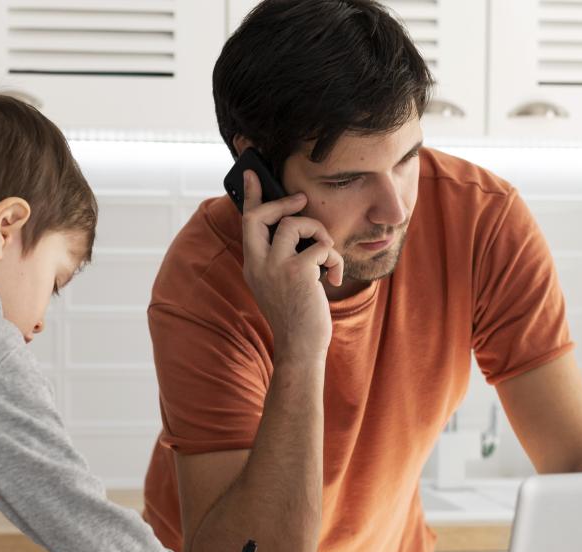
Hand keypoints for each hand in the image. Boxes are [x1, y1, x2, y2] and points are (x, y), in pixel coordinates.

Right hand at [240, 170, 344, 362]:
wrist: (300, 347)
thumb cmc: (297, 316)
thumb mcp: (281, 283)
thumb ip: (282, 257)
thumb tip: (299, 228)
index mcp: (253, 265)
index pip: (247, 222)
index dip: (250, 195)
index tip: (251, 173)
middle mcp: (258, 263)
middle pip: (261, 215)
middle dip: (283, 203)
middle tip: (302, 201)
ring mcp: (275, 267)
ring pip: (294, 225)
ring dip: (319, 233)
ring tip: (327, 253)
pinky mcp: (297, 272)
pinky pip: (321, 246)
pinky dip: (334, 259)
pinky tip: (335, 277)